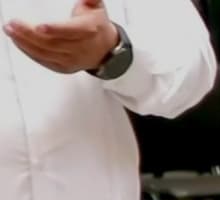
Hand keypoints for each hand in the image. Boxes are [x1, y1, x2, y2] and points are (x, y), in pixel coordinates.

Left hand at [3, 0, 118, 74]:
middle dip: (29, 34)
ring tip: (11, 31)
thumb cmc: (96, 26)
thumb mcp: (96, 7)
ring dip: (25, 43)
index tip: (39, 27)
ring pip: (45, 53)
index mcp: (89, 30)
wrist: (105, 49)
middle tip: (13, 24)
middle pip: (53, 43)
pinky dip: (29, 52)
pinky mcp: (65, 67)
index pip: (72, 31)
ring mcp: (72, 60)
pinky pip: (44, 61)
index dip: (55, 30)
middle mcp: (81, 48)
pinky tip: (19, 42)